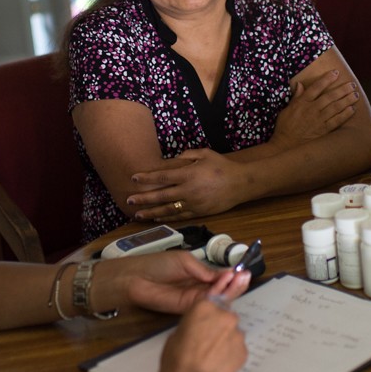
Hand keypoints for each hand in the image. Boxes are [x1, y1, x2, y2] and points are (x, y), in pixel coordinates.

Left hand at [111, 251, 251, 314]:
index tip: (244, 270)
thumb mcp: (185, 261)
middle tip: (246, 276)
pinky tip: (227, 285)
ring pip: (218, 297)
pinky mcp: (188, 308)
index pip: (220, 277)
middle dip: (235, 283)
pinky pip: (206, 303)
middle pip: (222, 289)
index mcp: (199, 275)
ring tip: (241, 279)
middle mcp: (199, 288)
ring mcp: (194, 299)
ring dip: (230, 289)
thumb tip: (225, 273)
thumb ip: (205, 270)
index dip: (232, 275)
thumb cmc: (158, 264)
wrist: (137, 277)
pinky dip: (218, 295)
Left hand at [126, 149, 244, 222]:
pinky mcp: (199, 212)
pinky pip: (180, 216)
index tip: (134, 178)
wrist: (241, 184)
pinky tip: (157, 218)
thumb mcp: (205, 154)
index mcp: (188, 174)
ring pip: (168, 209)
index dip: (147, 178)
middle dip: (143, 198)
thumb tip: (174, 159)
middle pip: (161, 195)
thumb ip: (187, 155)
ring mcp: (193, 203)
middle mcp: (188, 190)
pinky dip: (167, 217)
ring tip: (138, 214)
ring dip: (151, 212)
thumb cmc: (222, 166)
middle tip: (129, 200)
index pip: (162, 176)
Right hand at [159, 295, 247, 371]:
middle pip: (225, 316)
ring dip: (226, 340)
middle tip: (207, 342)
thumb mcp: (176, 333)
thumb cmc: (177, 358)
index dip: (204, 315)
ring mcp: (237, 333)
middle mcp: (225, 315)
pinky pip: (238, 348)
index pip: (209, 303)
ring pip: (233, 333)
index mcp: (205, 306)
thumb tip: (198, 329)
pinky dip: (232, 354)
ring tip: (214, 356)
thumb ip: (193, 325)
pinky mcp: (244, 350)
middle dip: (218, 326)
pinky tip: (220, 364)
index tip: (201, 325)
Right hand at [272, 69, 357, 148]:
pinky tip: (352, 109)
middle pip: (330, 96)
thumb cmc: (285, 127)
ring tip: (355, 94)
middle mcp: (311, 110)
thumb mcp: (286, 109)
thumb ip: (296, 97)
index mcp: (302, 103)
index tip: (336, 73)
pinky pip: (337, 121)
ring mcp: (318, 120)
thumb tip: (300, 84)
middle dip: (342, 89)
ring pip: (336, 107)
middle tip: (352, 84)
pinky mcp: (323, 131)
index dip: (327, 79)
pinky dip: (345, 114)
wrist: (285, 146)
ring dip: (347, 100)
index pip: (316, 87)